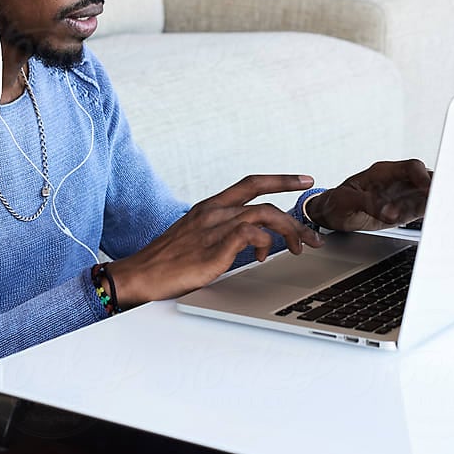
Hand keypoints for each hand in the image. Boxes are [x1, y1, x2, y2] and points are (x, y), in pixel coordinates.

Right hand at [110, 174, 325, 307]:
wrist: (140, 275)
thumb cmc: (168, 262)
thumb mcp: (197, 239)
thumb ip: (223, 234)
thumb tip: (252, 242)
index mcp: (209, 206)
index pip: (250, 183)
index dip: (280, 178)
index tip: (304, 179)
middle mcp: (213, 211)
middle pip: (264, 198)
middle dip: (295, 214)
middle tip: (312, 234)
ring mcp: (214, 227)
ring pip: (264, 214)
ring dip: (288, 230)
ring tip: (298, 249)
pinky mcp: (215, 246)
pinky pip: (251, 233)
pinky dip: (265, 242)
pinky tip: (263, 256)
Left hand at [305, 159, 431, 232]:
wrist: (332, 213)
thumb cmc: (337, 202)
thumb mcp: (347, 201)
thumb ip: (368, 204)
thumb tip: (389, 213)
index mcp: (383, 173)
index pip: (411, 168)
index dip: (423, 177)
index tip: (430, 189)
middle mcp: (397, 182)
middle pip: (426, 178)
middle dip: (439, 188)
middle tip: (446, 201)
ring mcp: (402, 196)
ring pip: (428, 195)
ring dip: (436, 203)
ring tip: (443, 213)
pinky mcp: (403, 211)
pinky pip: (422, 210)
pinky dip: (431, 213)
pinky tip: (438, 219)